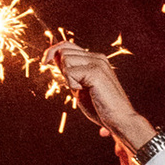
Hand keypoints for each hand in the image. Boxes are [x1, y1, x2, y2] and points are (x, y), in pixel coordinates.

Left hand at [54, 42, 153, 159]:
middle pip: (63, 51)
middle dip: (61, 69)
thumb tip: (53, 58)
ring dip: (68, 78)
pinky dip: (72, 85)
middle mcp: (97, 57)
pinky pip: (69, 73)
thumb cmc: (100, 107)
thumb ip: (69, 73)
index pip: (67, 45)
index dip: (53, 52)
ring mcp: (97, 63)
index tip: (44, 62)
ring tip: (84, 90)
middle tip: (75, 86)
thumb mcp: (80, 87)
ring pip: (65, 59)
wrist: (120, 120)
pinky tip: (87, 92)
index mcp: (95, 59)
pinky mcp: (96, 71)